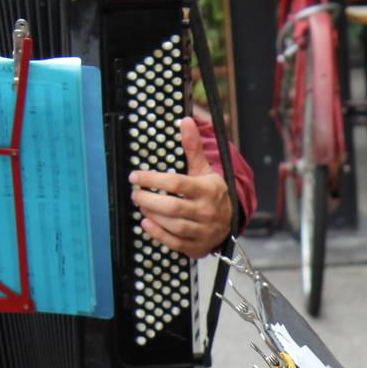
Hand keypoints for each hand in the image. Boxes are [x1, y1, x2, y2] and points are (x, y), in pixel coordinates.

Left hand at [129, 117, 231, 258]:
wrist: (231, 220)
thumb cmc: (212, 192)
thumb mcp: (205, 170)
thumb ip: (193, 147)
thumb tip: (185, 120)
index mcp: (208, 191)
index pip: (177, 184)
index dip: (153, 179)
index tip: (135, 176)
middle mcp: (207, 212)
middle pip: (173, 207)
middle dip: (149, 200)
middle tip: (135, 193)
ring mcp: (204, 231)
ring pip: (174, 225)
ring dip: (153, 215)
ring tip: (141, 205)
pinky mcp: (198, 246)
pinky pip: (176, 243)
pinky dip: (159, 234)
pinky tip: (146, 223)